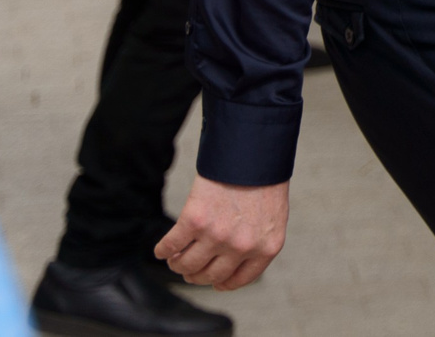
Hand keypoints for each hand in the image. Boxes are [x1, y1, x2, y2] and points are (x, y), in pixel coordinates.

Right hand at [156, 176, 287, 290]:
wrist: (253, 151)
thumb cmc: (263, 180)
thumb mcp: (273, 217)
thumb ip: (257, 240)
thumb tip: (232, 263)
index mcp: (266, 247)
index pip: (238, 279)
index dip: (222, 283)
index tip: (213, 282)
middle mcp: (242, 247)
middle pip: (210, 275)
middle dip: (196, 275)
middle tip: (188, 269)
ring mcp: (217, 235)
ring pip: (188, 265)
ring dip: (177, 264)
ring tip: (175, 259)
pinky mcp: (194, 221)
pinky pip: (171, 246)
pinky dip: (163, 250)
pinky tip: (161, 250)